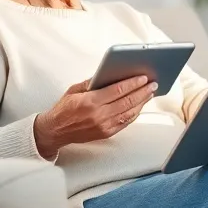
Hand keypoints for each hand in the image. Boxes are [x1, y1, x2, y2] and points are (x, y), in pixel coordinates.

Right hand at [33, 75, 157, 158]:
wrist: (55, 131)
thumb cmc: (64, 109)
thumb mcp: (74, 90)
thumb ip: (93, 82)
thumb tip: (111, 73)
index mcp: (90, 102)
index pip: (117, 90)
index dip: (132, 83)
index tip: (143, 77)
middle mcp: (99, 115)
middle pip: (127, 102)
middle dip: (142, 91)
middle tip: (153, 84)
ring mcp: (104, 126)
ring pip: (129, 113)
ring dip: (142, 102)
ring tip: (150, 93)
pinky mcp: (106, 133)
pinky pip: (125, 122)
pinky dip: (135, 113)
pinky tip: (140, 105)